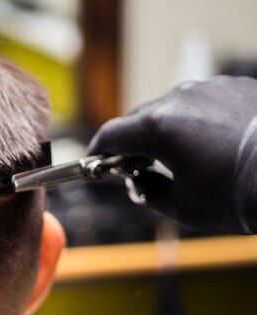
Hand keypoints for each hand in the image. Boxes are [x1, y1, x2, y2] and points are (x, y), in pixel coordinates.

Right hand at [88, 75, 256, 233]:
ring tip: (178, 159)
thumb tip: (139, 181)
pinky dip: (195, 122)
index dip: (97, 152)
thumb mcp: (181, 207)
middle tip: (136, 170)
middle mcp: (180, 99)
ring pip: (171, 109)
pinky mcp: (236, 87)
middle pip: (139, 120)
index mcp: (158, 127)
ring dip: (164, 132)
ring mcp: (210, 89)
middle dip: (132, 145)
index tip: (95, 163)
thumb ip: (147, 191)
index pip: (111, 135)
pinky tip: (209, 145)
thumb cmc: (238, 196)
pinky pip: (201, 103)